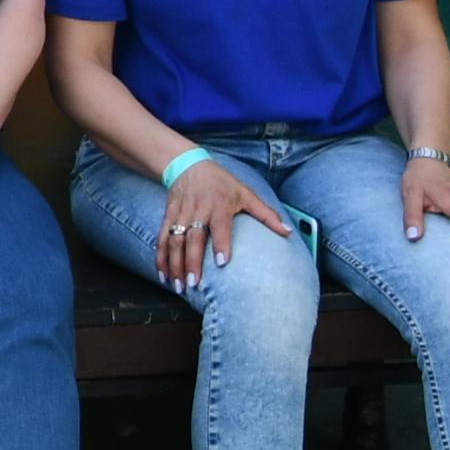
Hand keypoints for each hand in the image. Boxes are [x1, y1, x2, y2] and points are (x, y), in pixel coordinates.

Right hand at [153, 158, 293, 289]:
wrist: (188, 165)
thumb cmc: (221, 182)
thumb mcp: (246, 194)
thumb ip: (266, 214)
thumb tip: (288, 232)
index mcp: (218, 205)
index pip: (220, 226)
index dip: (221, 243)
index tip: (222, 262)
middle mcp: (197, 211)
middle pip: (192, 238)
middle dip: (191, 261)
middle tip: (195, 282)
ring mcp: (180, 215)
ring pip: (174, 241)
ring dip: (174, 264)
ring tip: (178, 285)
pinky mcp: (168, 217)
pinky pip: (161, 238)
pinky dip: (160, 257)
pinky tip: (162, 274)